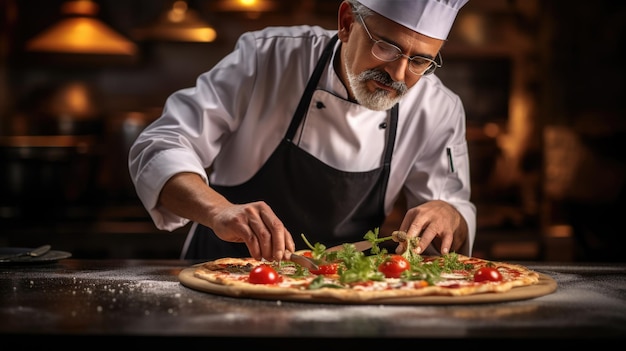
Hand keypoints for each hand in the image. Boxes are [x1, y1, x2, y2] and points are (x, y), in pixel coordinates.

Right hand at [159, 172, 294, 260]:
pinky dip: (255, 250)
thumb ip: (270, 235)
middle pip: (274, 229)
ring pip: (263, 235)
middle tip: (278, 259)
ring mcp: (247, 215)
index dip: (286, 242)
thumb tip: (285, 252)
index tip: (289, 255)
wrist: (218, 214)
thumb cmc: (240, 223)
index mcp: (265, 210)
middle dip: (279, 247)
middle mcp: (257, 210)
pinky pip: (250, 238)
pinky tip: (256, 256)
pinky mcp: (237, 222)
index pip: (280, 226)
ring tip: (267, 259)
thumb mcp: (257, 225)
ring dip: (267, 251)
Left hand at [395, 200, 467, 255]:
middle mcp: (426, 215)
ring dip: (424, 241)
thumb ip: (406, 232)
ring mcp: (437, 221)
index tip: (399, 248)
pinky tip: (443, 252)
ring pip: (431, 231)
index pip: (407, 225)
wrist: (447, 207)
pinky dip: (446, 245)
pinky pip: (447, 237)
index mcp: (415, 213)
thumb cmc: (427, 215)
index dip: (402, 237)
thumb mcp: (415, 218)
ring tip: (418, 251)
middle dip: (411, 236)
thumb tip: (399, 249)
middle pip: (417, 225)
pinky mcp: (448, 228)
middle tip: (406, 247)